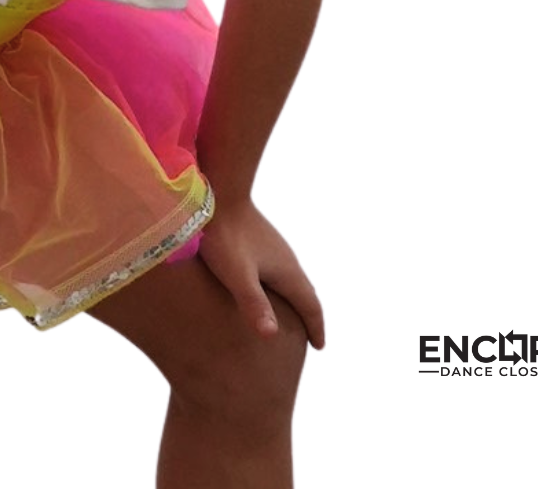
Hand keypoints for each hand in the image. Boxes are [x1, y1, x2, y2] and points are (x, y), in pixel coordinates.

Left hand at [197, 191, 325, 348]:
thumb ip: (254, 303)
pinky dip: (281, 284)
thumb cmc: (224, 235)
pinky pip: (277, 267)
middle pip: (305, 292)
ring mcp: (273, 245)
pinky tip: (265, 282)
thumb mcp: (237, 274)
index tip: (320, 348)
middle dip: (309, 315)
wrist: (217, 189)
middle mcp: (286, 258)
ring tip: (291, 313)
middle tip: (312, 336)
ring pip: (292, 278)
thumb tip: (271, 335)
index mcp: (287, 271)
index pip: (310, 305)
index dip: (316, 328)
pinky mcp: (258, 237)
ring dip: (296, 298)